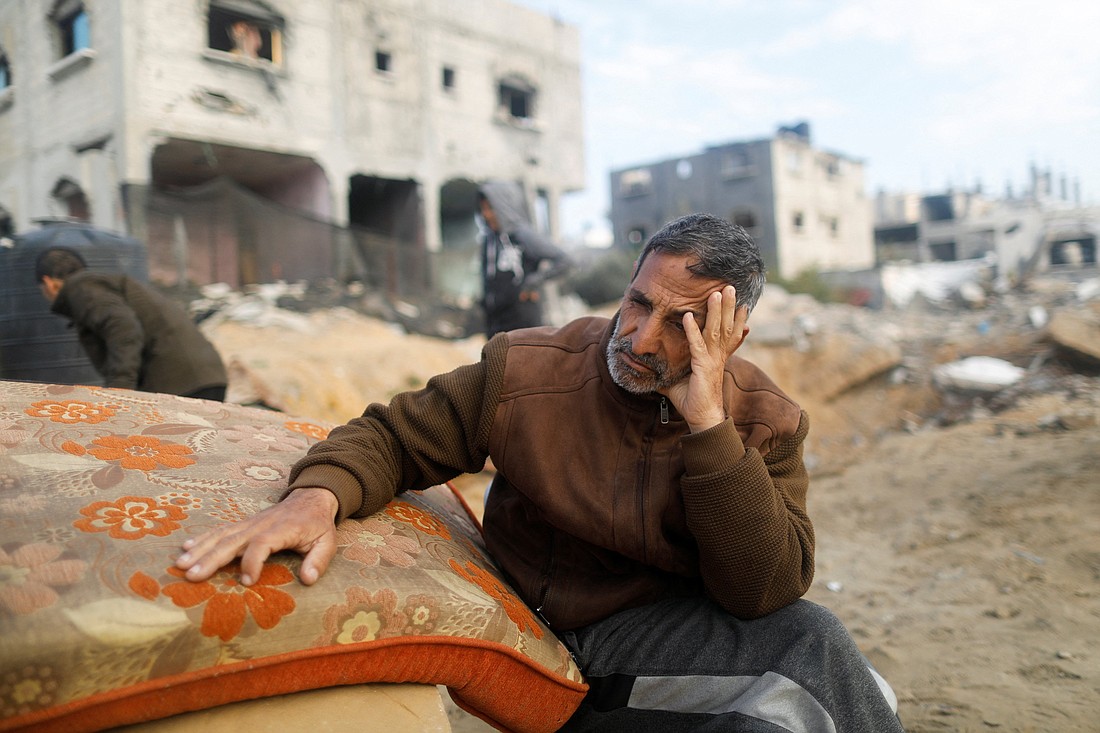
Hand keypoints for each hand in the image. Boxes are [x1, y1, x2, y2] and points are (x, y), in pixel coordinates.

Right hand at [175, 488, 339, 585]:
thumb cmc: (317, 524)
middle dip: (211, 558)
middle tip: (192, 576)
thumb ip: (318, 561)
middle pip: (233, 540)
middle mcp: (261, 524)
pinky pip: (221, 530)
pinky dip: (203, 538)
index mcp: (282, 529)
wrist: (310, 498)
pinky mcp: (244, 524)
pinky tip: (187, 547)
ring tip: (181, 565)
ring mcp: (250, 523)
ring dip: (201, 550)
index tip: (247, 581)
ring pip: (222, 535)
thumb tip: (308, 580)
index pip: (262, 544)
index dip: (253, 562)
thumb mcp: (327, 542)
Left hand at [661, 285, 748, 432]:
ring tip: (717, 291)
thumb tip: (650, 368)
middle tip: (729, 285)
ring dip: (716, 310)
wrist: (702, 420)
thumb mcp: (678, 382)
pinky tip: (689, 316)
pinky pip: (697, 345)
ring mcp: (712, 361)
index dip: (734, 318)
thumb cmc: (693, 402)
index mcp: (715, 358)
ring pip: (716, 331)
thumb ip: (667, 372)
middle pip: (725, 326)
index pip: (727, 334)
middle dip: (727, 305)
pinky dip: (693, 330)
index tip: (739, 302)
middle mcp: (717, 356)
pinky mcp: (703, 367)